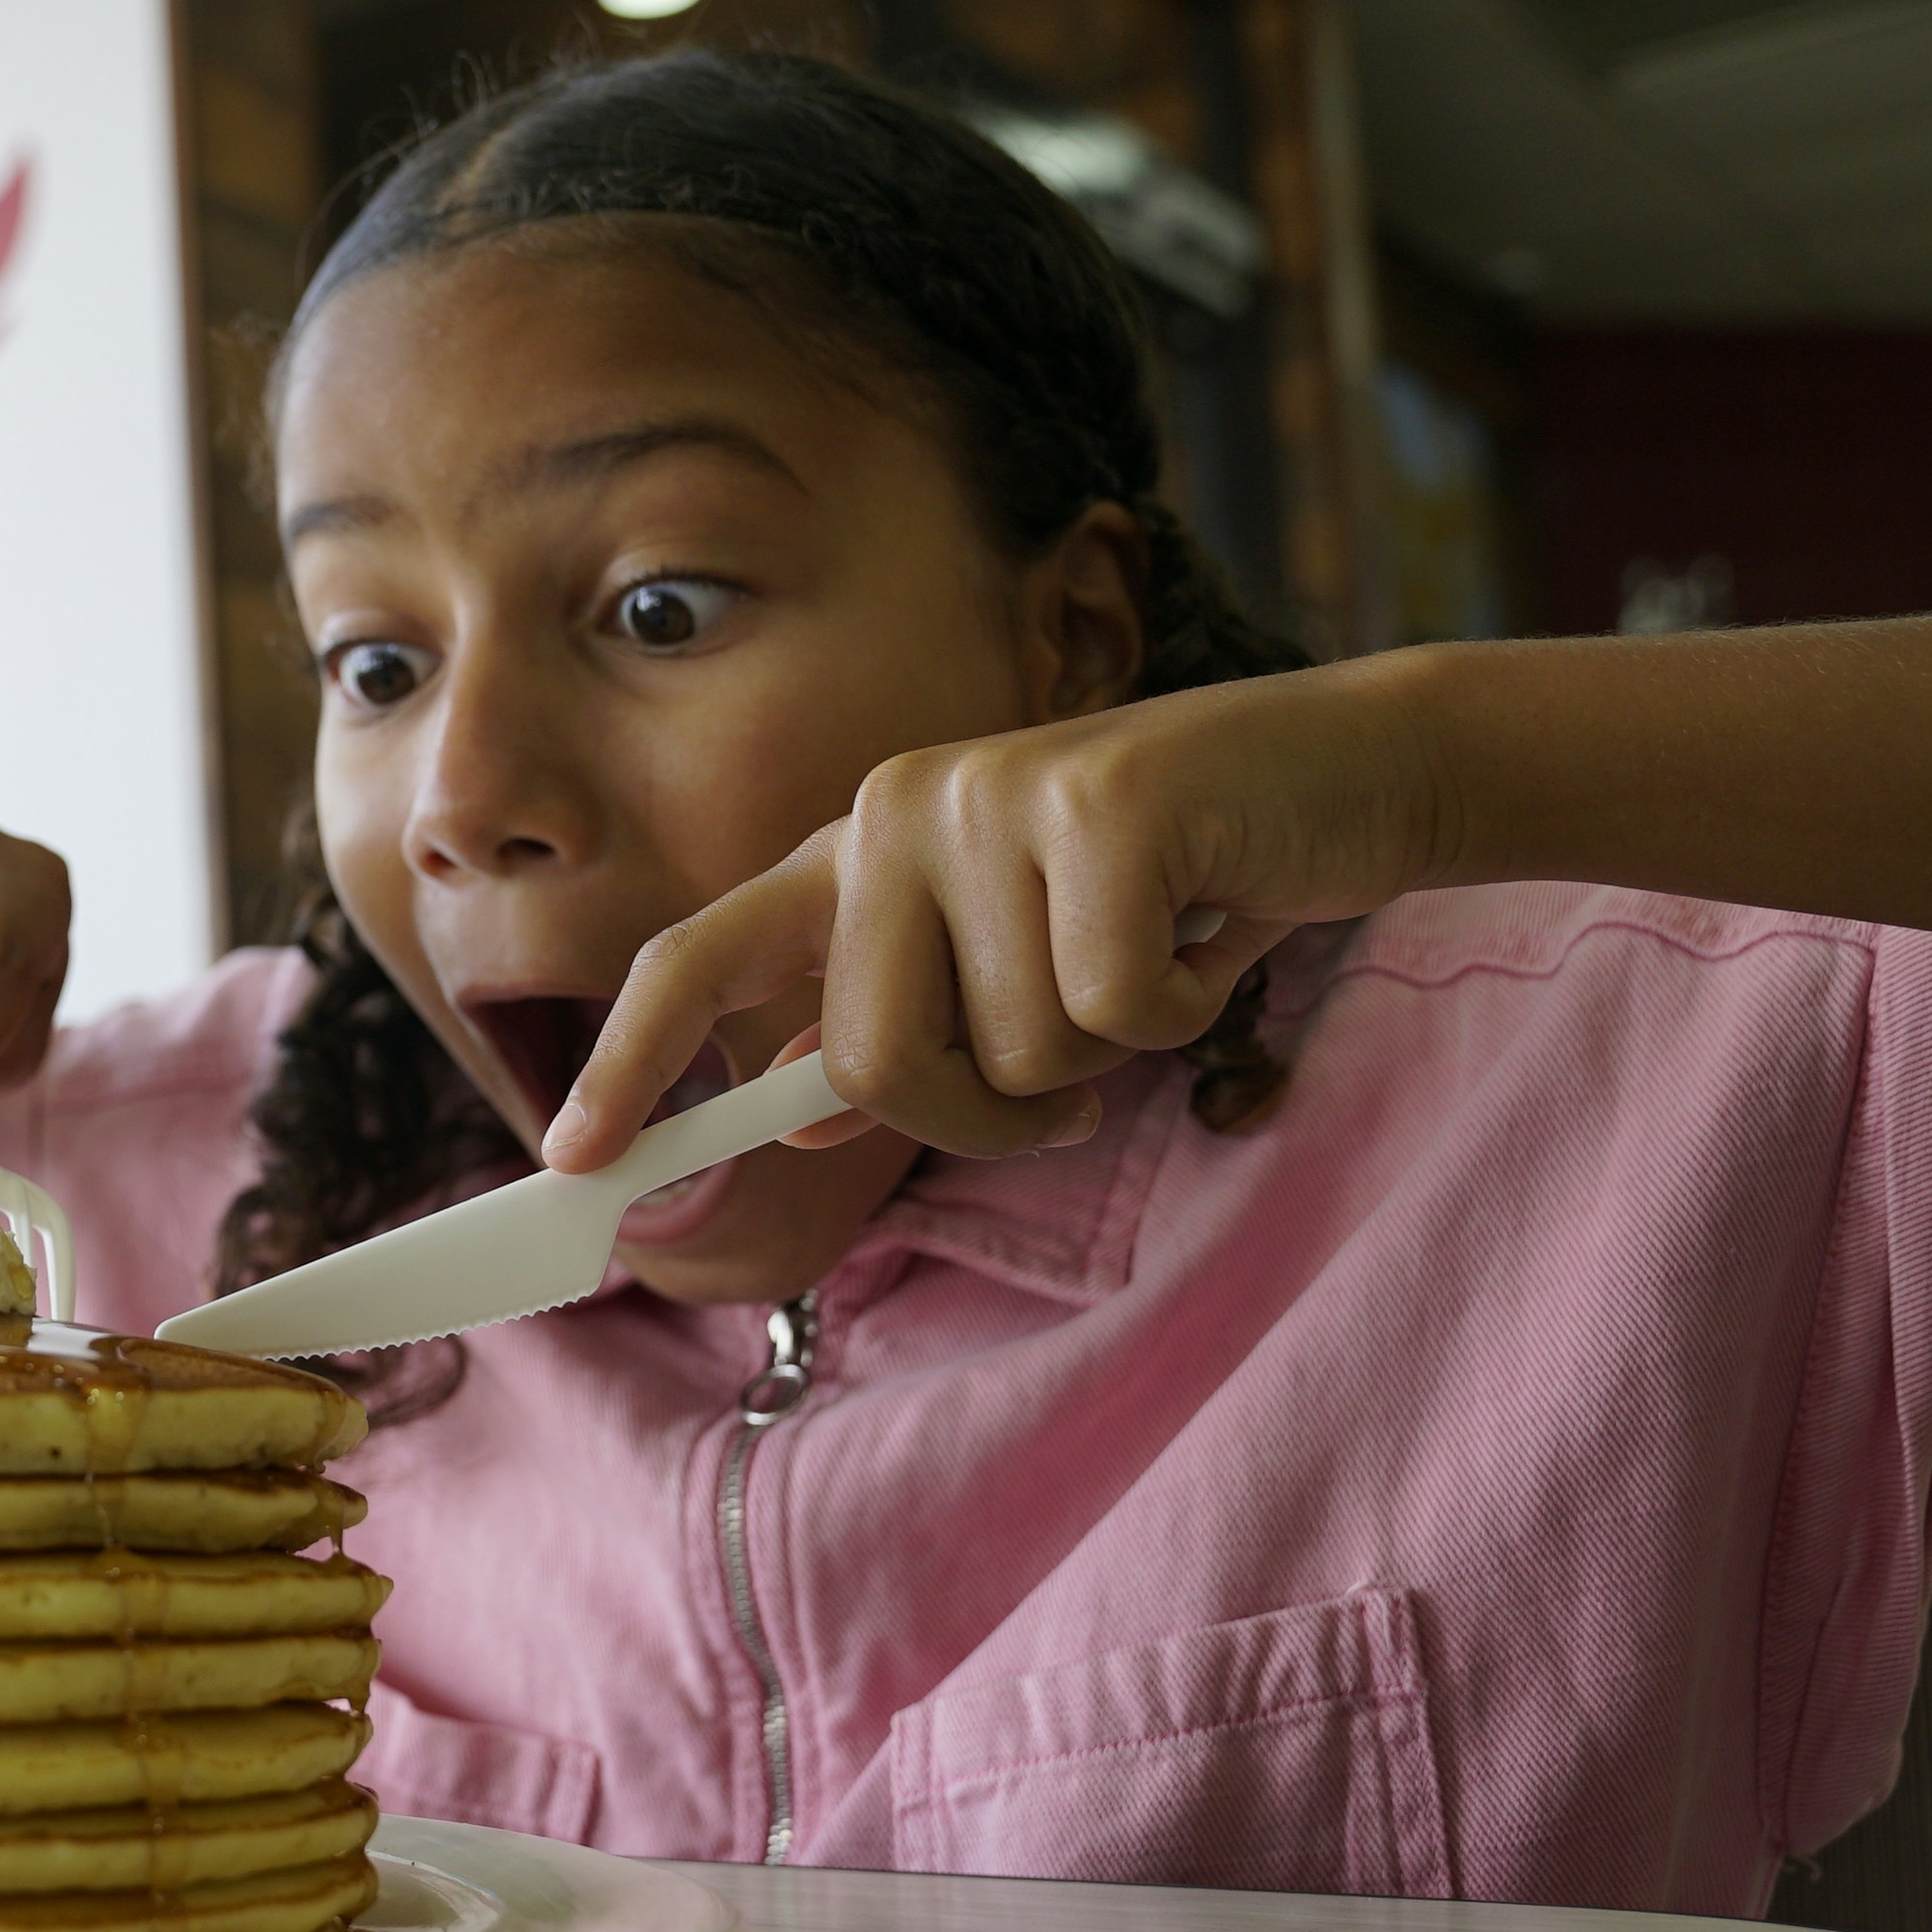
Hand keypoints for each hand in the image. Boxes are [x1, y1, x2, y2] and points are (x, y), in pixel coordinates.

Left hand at [543, 659, 1453, 1168]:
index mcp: (858, 852)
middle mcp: (897, 808)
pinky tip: (1211, 927)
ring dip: (1107, 1056)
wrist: (1352, 770)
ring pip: (1010, 1055)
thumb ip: (908, 1026)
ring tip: (1160, 953)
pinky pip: (1115, 1015)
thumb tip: (794, 1103)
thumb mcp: (1027, 967)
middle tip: (1075, 1086)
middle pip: (869, 1063)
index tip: (579, 1160)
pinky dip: (1183, 1011)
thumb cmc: (1182, 887)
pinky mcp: (1102, 806)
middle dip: (980, 1116)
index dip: (632, 1062)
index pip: (701, 952)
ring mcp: (992, 796)